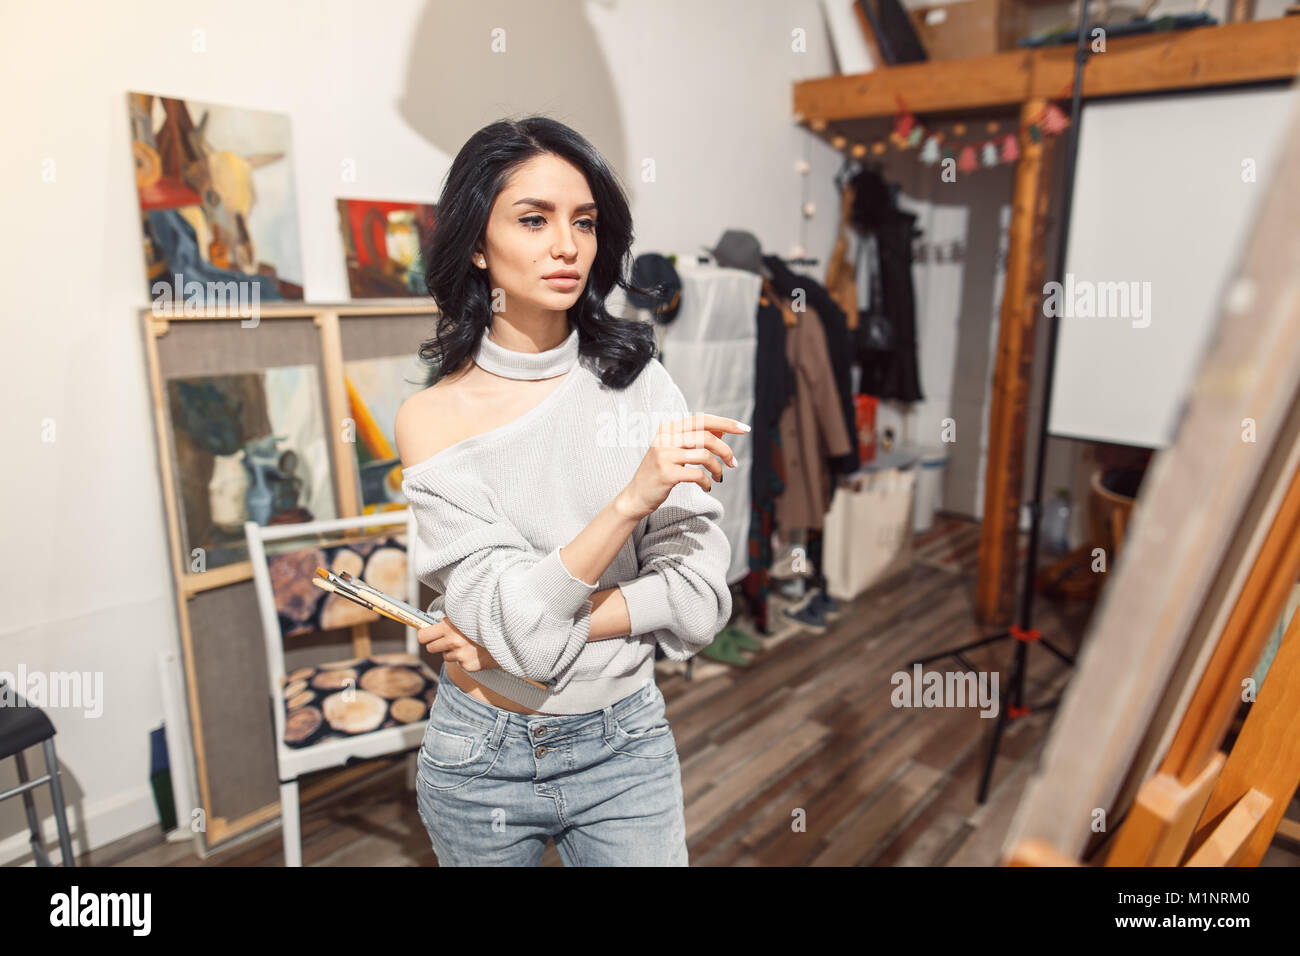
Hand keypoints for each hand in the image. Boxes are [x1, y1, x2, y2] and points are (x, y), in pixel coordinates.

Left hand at [417, 616, 500, 672]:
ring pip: (446, 656)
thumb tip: (425, 625)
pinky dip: (465, 658)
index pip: (422, 636)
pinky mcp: (468, 665)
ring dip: (453, 651)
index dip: (424, 635)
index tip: (428, 635)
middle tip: (449, 638)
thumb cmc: (481, 623)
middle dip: (438, 644)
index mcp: (449, 627)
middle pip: (431, 648)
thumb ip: (446, 622)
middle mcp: (453, 642)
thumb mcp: (463, 617)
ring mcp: (461, 655)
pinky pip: (459, 663)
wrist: (504, 636)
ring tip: (468, 643)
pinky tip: (475, 651)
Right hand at [616, 413, 748, 519]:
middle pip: (706, 437)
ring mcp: (664, 455)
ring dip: (717, 468)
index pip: (702, 420)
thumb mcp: (676, 451)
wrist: (636, 496)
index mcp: (668, 429)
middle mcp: (665, 438)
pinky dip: (707, 482)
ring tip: (718, 477)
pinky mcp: (666, 473)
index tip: (744, 429)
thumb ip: (696, 438)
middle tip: (733, 463)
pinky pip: (697, 474)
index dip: (726, 423)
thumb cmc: (659, 473)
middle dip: (725, 450)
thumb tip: (723, 428)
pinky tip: (707, 487)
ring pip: (704, 455)